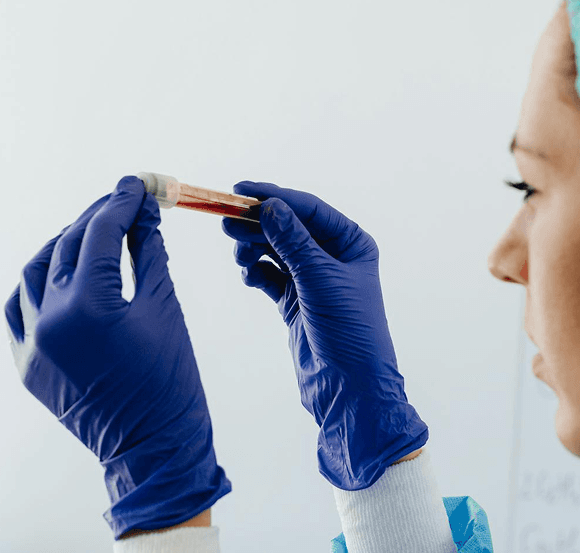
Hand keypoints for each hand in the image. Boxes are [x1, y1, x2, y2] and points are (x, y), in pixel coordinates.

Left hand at [5, 176, 230, 538]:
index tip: (137, 183)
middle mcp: (50, 321)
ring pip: (35, 271)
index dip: (122, 202)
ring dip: (63, 244)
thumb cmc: (172, 382)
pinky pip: (18, 308)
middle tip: (124, 200)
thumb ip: (150, 254)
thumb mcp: (167, 310)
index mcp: (90, 307)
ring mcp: (31, 345)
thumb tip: (144, 214)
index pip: (101, 233)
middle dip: (98, 217)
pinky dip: (38, 283)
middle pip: (68, 245)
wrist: (152, 450)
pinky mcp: (25, 364)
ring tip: (93, 232)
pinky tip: (60, 272)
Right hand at [222, 181, 427, 490]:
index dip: (274, 197)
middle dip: (258, 223)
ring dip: (254, 247)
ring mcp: (313, 280)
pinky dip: (256, 273)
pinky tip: (248, 276)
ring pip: (276, 251)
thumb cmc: (348, 330)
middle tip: (227, 221)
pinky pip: (270, 277)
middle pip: (288, 227)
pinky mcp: (296, 303)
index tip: (241, 191)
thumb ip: (292, 241)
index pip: (308, 210)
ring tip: (238, 254)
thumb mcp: (319, 279)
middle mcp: (334, 258)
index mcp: (351, 244)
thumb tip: (269, 206)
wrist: (349, 389)